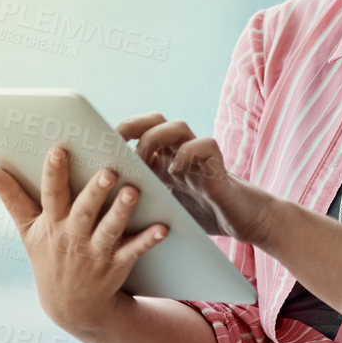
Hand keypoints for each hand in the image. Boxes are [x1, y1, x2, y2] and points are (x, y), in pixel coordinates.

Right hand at [0, 146, 168, 336]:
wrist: (71, 306)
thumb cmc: (49, 256)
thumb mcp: (27, 230)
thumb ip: (11, 197)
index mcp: (50, 224)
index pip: (50, 195)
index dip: (53, 173)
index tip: (59, 149)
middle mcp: (71, 237)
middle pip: (83, 211)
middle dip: (94, 192)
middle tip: (108, 171)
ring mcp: (94, 252)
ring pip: (109, 229)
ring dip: (121, 211)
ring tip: (133, 191)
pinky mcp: (116, 265)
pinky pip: (133, 251)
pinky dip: (147, 240)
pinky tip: (162, 228)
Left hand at [116, 112, 278, 247]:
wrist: (246, 222)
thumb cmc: (204, 217)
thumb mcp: (164, 208)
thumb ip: (144, 200)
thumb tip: (104, 207)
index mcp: (164, 162)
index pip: (138, 134)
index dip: (118, 134)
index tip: (95, 144)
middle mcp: (180, 153)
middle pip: (155, 121)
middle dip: (133, 126)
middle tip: (114, 143)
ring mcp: (200, 158)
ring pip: (178, 126)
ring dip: (156, 139)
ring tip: (145, 160)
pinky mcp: (219, 166)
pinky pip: (205, 145)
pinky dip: (187, 154)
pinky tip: (176, 172)